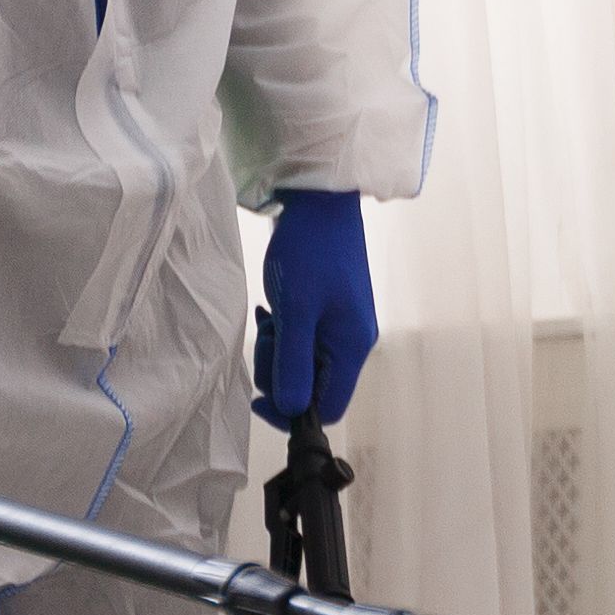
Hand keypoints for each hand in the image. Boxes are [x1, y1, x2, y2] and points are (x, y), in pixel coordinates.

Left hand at [256, 187, 376, 425]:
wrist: (321, 203)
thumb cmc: (308, 253)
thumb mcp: (295, 313)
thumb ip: (293, 365)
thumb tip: (291, 410)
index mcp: (352, 347)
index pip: (329, 408)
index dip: (293, 411)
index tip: (260, 396)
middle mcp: (353, 342)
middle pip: (315, 387)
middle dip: (282, 373)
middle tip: (268, 337)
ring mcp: (343, 326)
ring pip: (306, 364)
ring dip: (280, 350)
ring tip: (271, 317)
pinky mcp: (332, 312)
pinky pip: (307, 341)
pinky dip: (286, 334)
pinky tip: (275, 310)